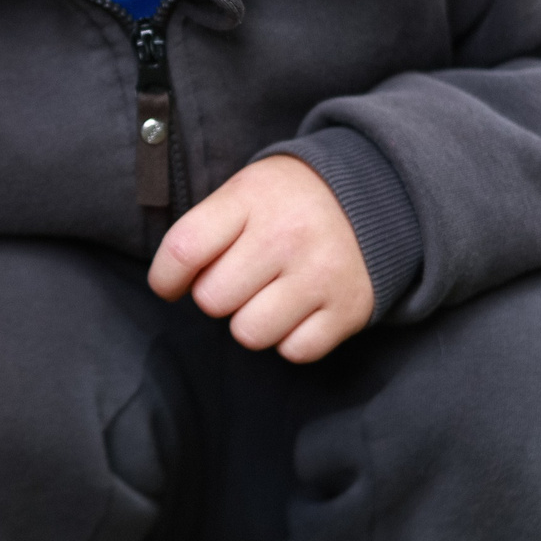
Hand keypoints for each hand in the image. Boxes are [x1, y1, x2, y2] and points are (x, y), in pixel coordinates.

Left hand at [147, 155, 373, 361]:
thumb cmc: (290, 201)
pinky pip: (294, 351)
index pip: (183, 250)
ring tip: (270, 294)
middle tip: (241, 277)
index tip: (169, 285)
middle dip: (217, 294)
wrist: (376, 196)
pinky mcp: (349, 309)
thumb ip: (205, 229)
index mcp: (251, 198)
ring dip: (251, 320)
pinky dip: (291, 338)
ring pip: (249, 333)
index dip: (164, 278)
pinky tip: (300, 308)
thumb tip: (169, 283)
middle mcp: (286, 236)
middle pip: (212, 300)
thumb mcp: (246, 190)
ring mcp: (321, 274)